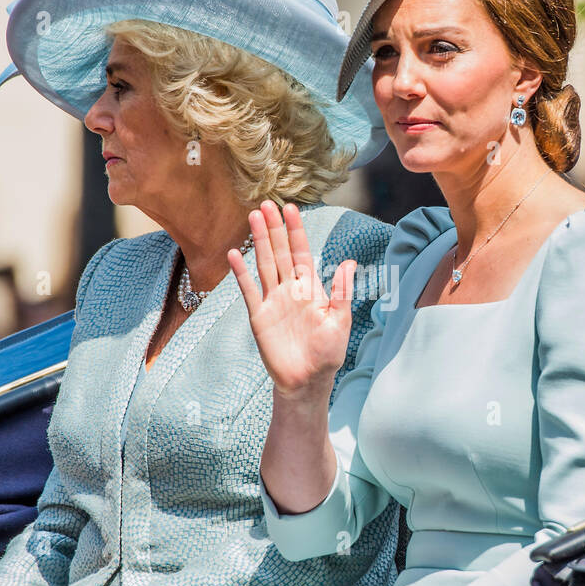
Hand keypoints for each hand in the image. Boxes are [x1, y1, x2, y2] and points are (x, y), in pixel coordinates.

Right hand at [230, 201, 355, 397]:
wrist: (307, 381)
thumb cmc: (328, 354)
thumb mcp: (340, 321)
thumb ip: (341, 292)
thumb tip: (349, 262)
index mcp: (310, 289)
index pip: (301, 252)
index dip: (296, 231)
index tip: (291, 208)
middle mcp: (289, 290)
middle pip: (280, 252)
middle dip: (274, 228)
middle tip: (265, 203)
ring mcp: (272, 301)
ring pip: (264, 264)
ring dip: (259, 241)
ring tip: (252, 217)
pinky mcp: (259, 316)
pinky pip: (248, 290)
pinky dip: (241, 273)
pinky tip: (235, 253)